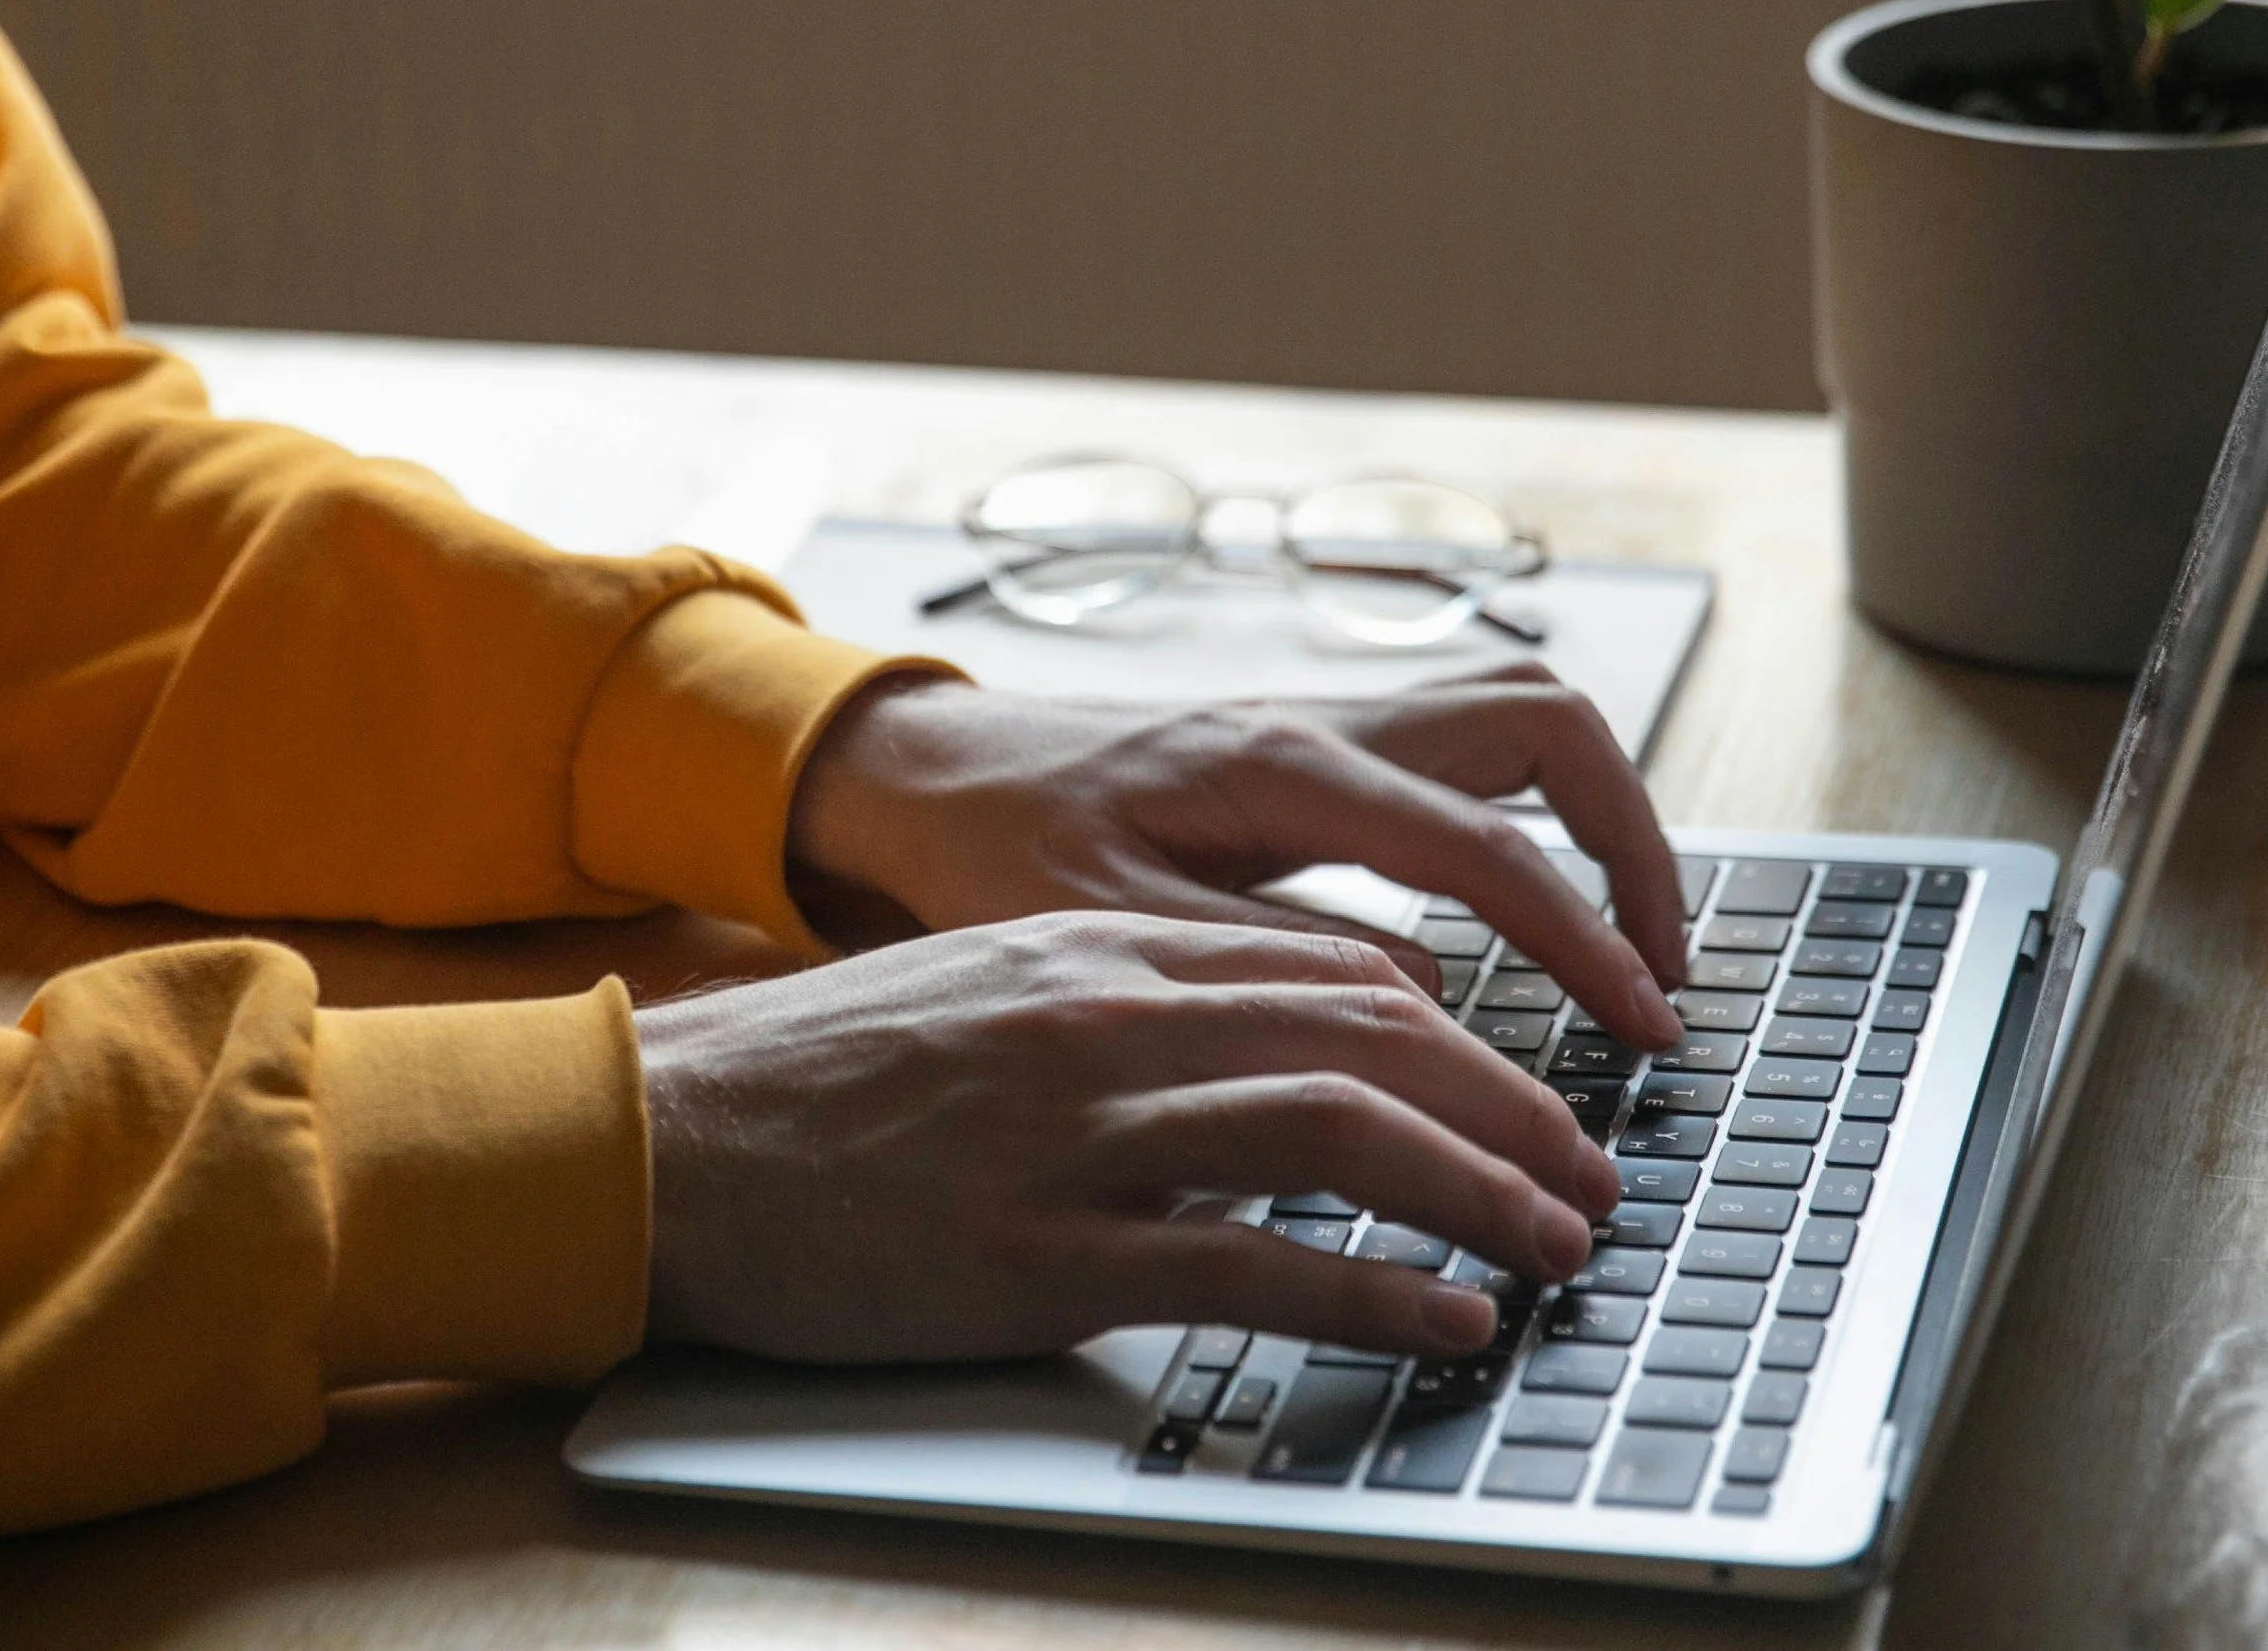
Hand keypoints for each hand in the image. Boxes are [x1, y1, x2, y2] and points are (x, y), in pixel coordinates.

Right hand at [637, 910, 1619, 1362]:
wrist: (675, 1136)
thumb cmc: (833, 1073)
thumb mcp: (997, 990)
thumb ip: (1133, 1003)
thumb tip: (1268, 1047)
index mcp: (1107, 949)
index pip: (1335, 972)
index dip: (1462, 1037)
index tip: (1529, 1091)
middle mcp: (1114, 1019)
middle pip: (1370, 1041)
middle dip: (1511, 1108)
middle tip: (1591, 1173)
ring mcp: (1082, 1134)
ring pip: (1337, 1136)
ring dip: (1475, 1191)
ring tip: (1558, 1243)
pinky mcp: (1041, 1255)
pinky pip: (1245, 1265)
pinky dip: (1366, 1291)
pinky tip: (1441, 1318)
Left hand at [789, 668, 1686, 1052]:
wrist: (943, 776)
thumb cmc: (1004, 852)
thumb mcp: (1112, 933)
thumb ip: (1267, 967)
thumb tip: (1429, 1002)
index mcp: (1279, 766)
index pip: (1481, 843)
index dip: (1581, 935)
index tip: (1643, 1024)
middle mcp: (1325, 718)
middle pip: (1545, 723)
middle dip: (1634, 840)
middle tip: (1659, 970)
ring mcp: (1332, 716)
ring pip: (1520, 714)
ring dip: (1597, 813)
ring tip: (1624, 937)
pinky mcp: (1327, 740)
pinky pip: (1473, 744)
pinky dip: (1537, 810)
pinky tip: (1532, 901)